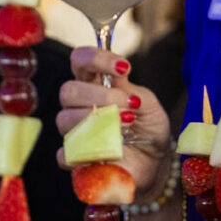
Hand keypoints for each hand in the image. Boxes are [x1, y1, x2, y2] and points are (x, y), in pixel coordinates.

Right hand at [55, 46, 172, 198]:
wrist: (155, 162)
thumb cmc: (148, 128)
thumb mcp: (149, 105)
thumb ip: (132, 89)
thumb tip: (117, 74)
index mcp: (93, 84)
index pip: (80, 61)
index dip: (96, 58)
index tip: (124, 67)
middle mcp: (78, 105)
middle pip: (68, 90)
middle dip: (100, 95)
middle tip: (128, 104)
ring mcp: (74, 131)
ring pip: (65, 118)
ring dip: (98, 120)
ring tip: (126, 126)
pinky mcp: (75, 158)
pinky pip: (65, 153)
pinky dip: (87, 150)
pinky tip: (110, 149)